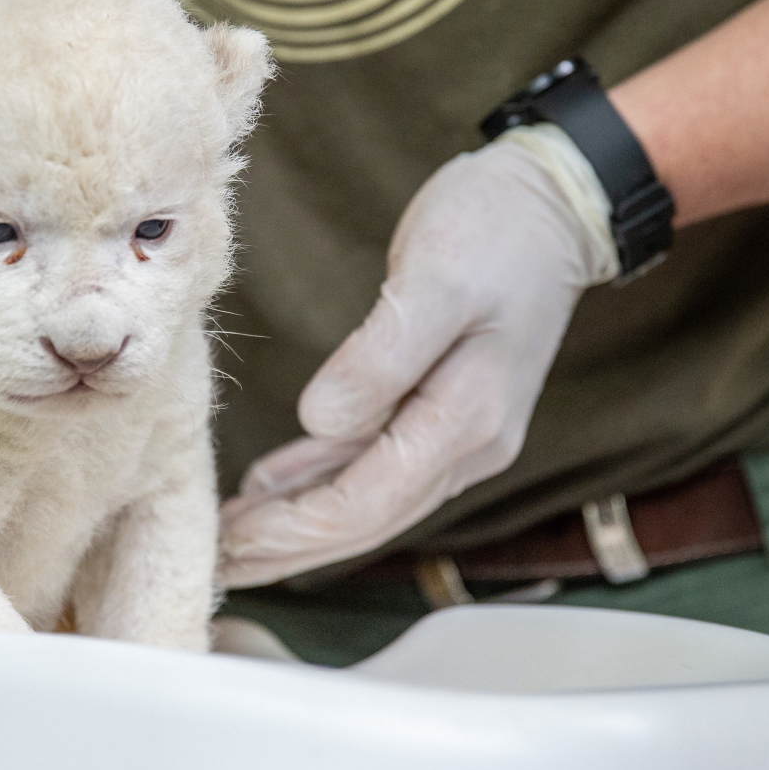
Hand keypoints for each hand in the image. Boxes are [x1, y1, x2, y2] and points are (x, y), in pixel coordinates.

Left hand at [218, 127, 617, 587]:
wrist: (553, 204)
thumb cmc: (494, 229)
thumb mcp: (435, 279)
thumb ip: (381, 357)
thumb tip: (320, 421)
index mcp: (466, 420)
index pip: (364, 503)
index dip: (293, 531)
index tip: (227, 542)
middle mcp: (469, 444)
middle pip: (364, 520)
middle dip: (288, 547)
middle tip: (215, 564)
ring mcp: (460, 432)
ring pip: (366, 500)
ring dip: (298, 523)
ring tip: (231, 538)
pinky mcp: (444, 409)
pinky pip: (373, 463)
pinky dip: (320, 480)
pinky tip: (272, 488)